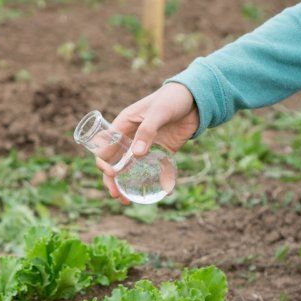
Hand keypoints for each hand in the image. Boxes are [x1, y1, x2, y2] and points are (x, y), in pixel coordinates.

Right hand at [96, 82, 198, 203]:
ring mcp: (145, 147)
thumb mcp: (158, 112)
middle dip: (113, 181)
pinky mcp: (161, 152)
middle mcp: (130, 138)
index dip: (104, 162)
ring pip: (131, 170)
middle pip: (115, 163)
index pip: (105, 147)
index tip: (111, 174)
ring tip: (127, 201)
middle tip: (116, 196)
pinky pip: (154, 170)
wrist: (196, 98)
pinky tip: (160, 193)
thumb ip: (147, 131)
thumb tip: (136, 155)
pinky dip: (155, 182)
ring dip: (128, 185)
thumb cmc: (172, 98)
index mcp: (123, 125)